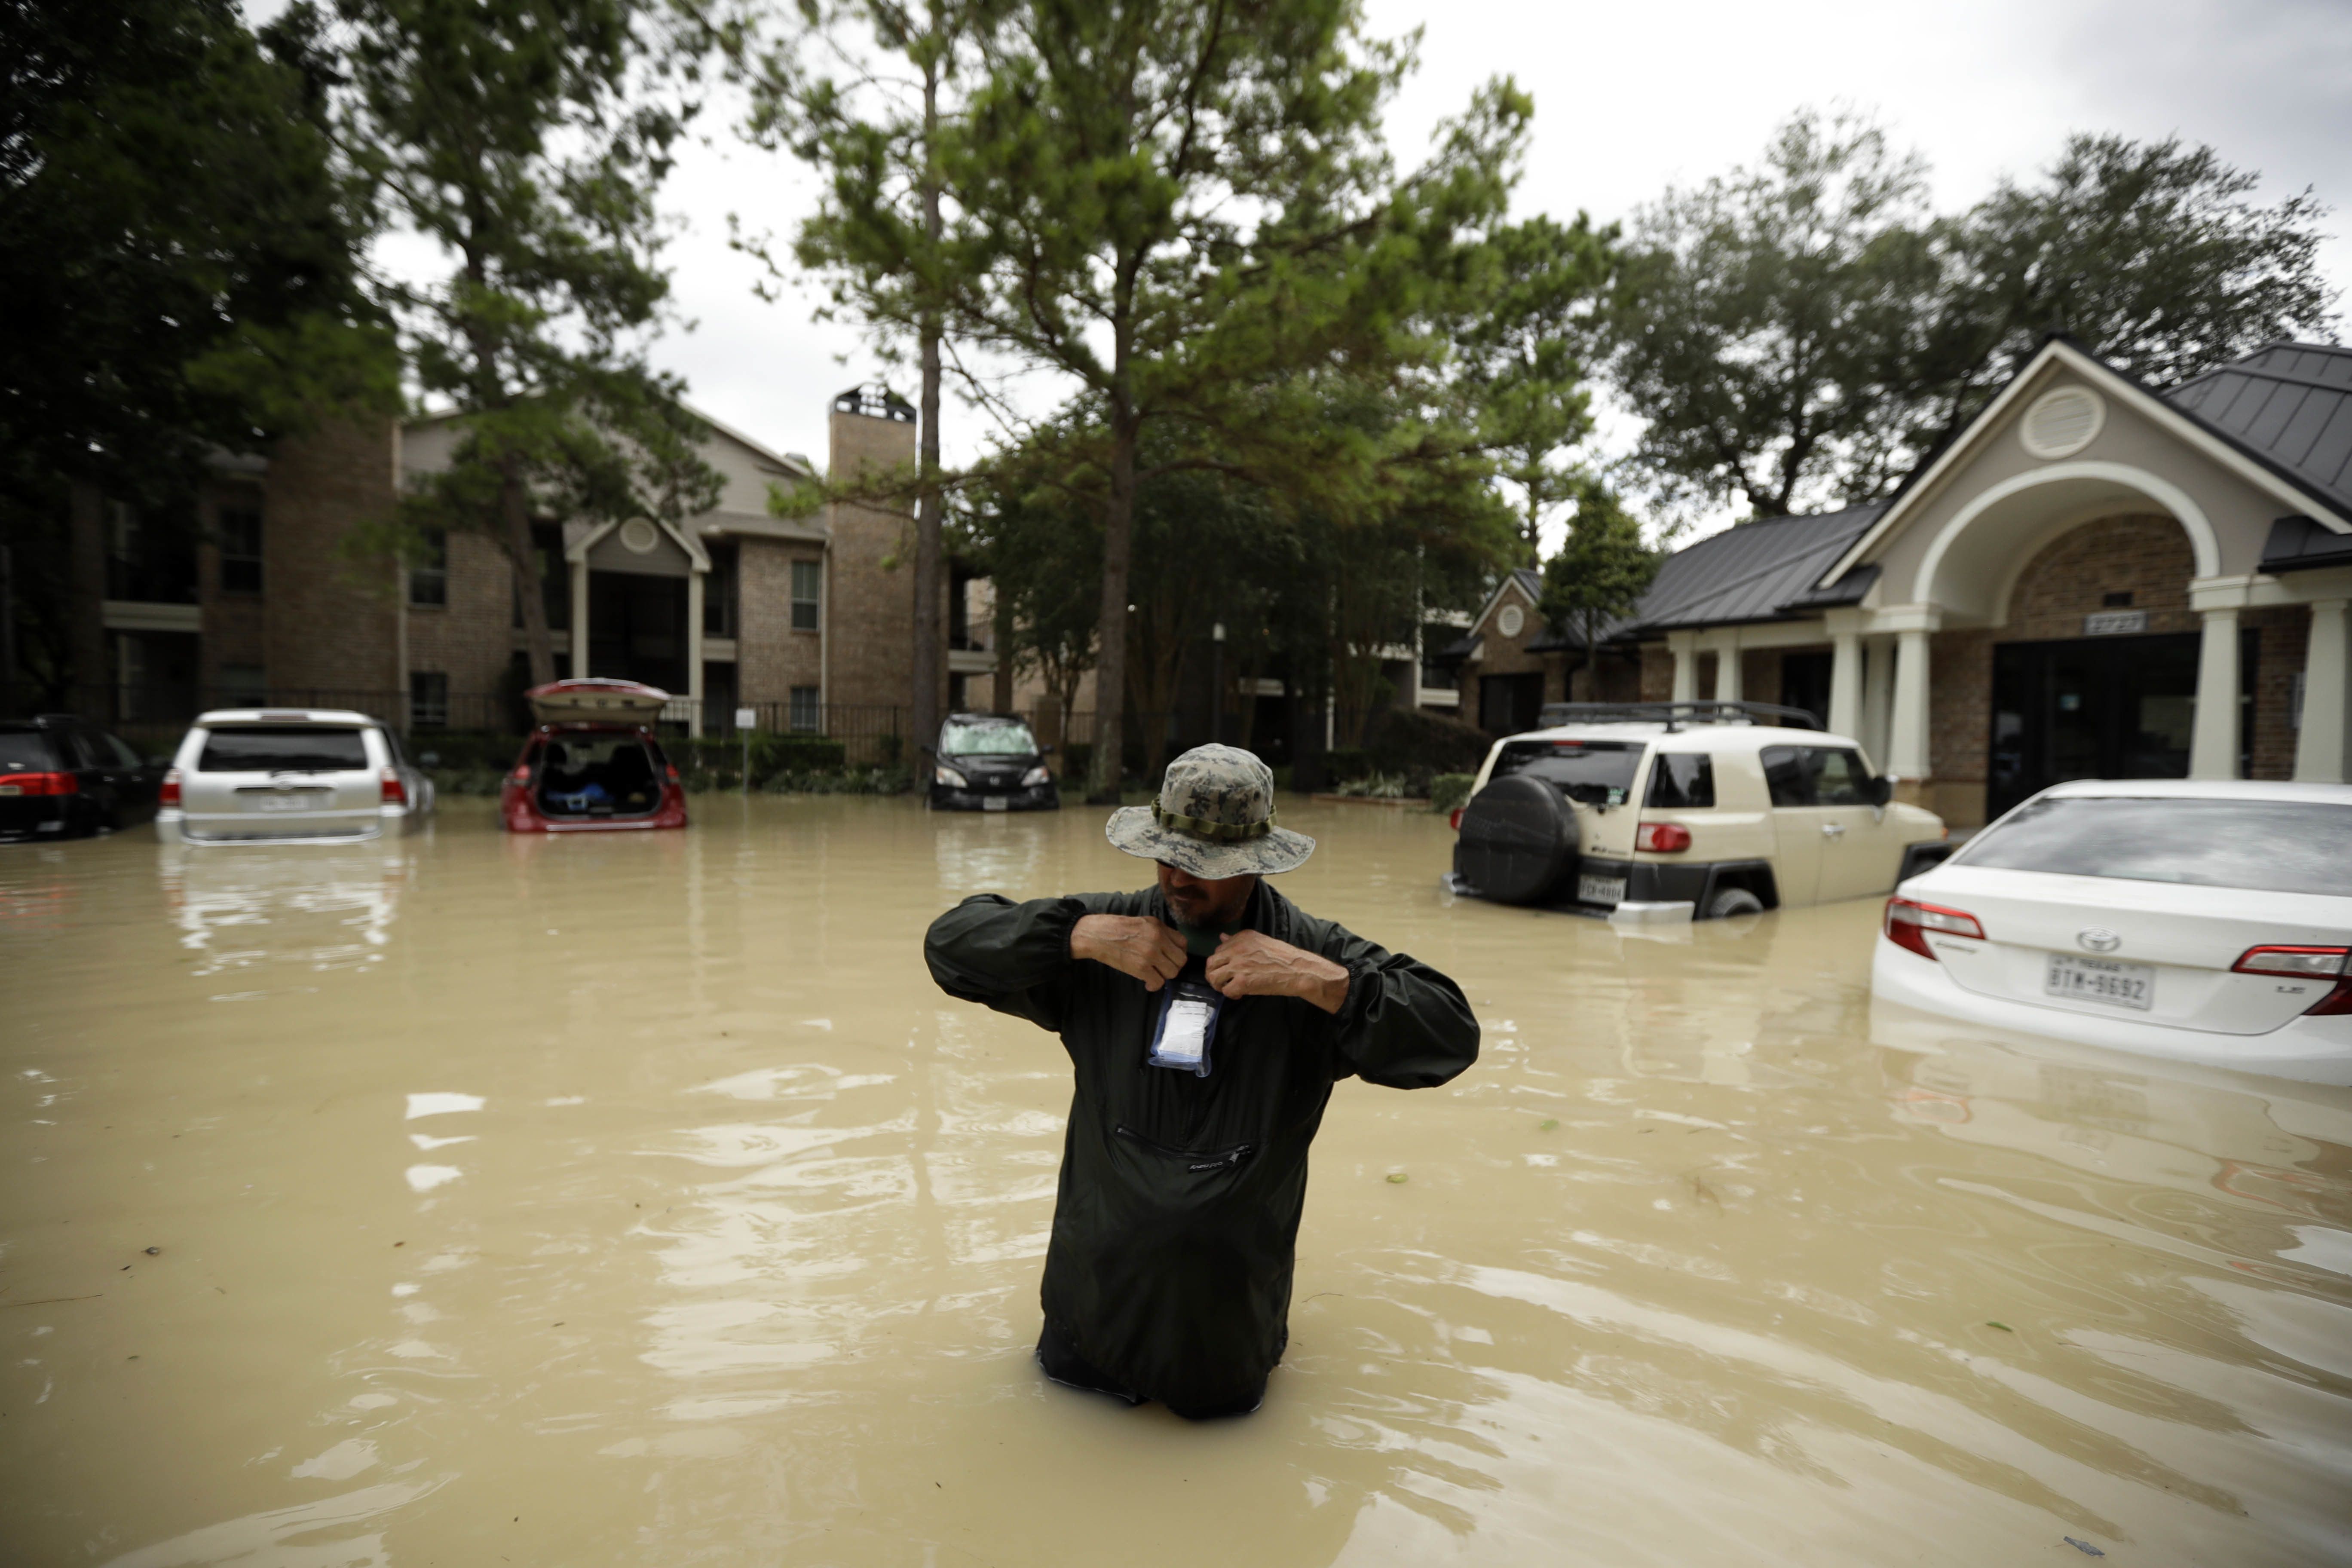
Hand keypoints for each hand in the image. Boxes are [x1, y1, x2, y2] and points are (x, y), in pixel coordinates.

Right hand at [1071, 913, 1186, 991]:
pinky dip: (1154, 985)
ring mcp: (1150, 954)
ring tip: (1154, 975)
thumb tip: (1170, 946)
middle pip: (1180, 960)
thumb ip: (1159, 932)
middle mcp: (1158, 939)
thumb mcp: (1142, 922)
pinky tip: (1148, 983)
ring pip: (1172, 972)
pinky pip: (1158, 982)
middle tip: (1163, 968)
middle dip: (1173, 966)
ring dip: (1164, 976)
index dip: (1179, 952)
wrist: (1097, 935)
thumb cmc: (1116, 928)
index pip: (1183, 943)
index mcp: (1158, 927)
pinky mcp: (1140, 968)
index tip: (1170, 957)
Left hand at [1205, 931, 1349, 1013]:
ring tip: (1229, 988)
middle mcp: (1237, 949)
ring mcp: (1239, 965)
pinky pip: (1225, 990)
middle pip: (1211, 962)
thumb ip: (1239, 940)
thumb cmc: (1284, 957)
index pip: (1219, 949)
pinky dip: (1230, 994)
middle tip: (1223, 981)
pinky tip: (1240, 994)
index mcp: (1242, 937)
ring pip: (1213, 976)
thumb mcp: (1260, 941)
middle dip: (1213, 973)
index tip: (1230, 969)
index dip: (1222, 962)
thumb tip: (1222, 937)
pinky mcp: (1243, 981)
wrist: (1298, 970)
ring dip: (1219, 985)